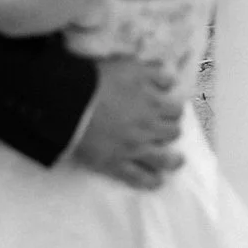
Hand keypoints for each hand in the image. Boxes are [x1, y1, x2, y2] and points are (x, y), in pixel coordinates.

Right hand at [70, 56, 184, 190]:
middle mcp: (148, 127)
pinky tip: (156, 180)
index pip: (177, 109)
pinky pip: (141, 179)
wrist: (70, 103)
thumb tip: (170, 80)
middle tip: (163, 130)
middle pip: (173, 132)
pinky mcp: (117, 165)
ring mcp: (134, 148)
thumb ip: (154, 72)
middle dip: (170, 130)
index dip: (173, 109)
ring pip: (165, 160)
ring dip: (173, 160)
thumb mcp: (131, 66)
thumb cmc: (98, 81)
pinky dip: (152, 181)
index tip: (168, 110)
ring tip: (175, 160)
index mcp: (152, 102)